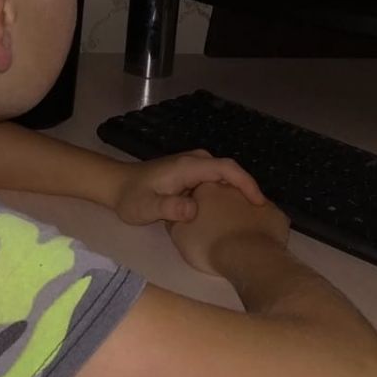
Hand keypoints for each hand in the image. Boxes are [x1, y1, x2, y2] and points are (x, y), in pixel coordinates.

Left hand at [114, 150, 264, 225]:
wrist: (116, 185)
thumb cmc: (131, 197)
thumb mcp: (146, 207)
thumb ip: (169, 208)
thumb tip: (194, 210)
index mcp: (189, 167)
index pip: (227, 169)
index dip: (246, 183)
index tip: (258, 202)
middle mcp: (195, 161)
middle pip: (230, 171)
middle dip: (247, 189)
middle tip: (259, 214)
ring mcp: (193, 166)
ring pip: (224, 176)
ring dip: (238, 192)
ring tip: (249, 215)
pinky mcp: (191, 174)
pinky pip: (216, 181)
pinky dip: (226, 193)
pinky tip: (229, 211)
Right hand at [168, 180, 289, 275]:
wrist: (247, 257)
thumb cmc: (208, 245)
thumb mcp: (179, 235)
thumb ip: (178, 219)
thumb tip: (182, 213)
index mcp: (207, 188)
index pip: (200, 190)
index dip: (199, 205)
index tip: (198, 221)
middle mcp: (233, 188)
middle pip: (225, 195)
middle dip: (221, 207)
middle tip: (216, 231)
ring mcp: (257, 199)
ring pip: (247, 205)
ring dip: (241, 216)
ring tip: (237, 239)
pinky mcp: (276, 214)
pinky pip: (266, 218)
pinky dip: (261, 226)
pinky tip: (257, 242)